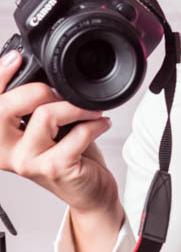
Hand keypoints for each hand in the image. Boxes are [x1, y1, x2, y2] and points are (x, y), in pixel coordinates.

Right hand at [0, 50, 118, 213]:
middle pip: (6, 106)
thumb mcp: (44, 129)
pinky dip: (95, 124)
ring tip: (91, 110)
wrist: (87, 194)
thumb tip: (41, 74)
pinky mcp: (54, 168)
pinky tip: (100, 124)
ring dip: (76, 107)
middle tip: (62, 94)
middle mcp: (4, 151)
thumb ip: (33, 106)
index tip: (14, 58)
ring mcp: (27, 161)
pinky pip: (76, 133)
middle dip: (40, 90)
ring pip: (45, 115)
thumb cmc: (65, 157)